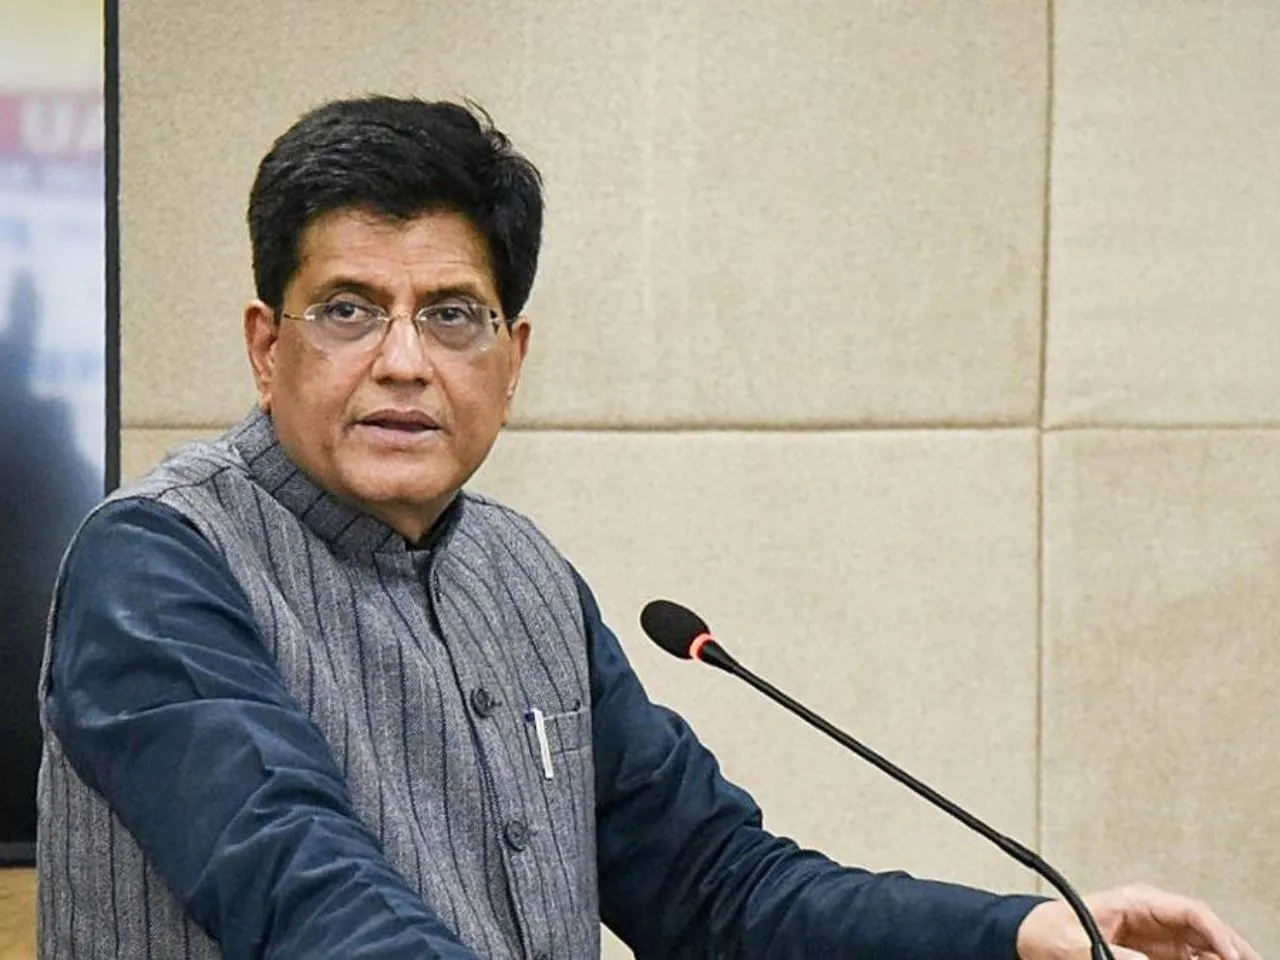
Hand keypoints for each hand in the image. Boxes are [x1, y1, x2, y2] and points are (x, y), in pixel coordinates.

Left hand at [1016, 884, 1260, 959]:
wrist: (1032, 937)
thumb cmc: (1049, 929)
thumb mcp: (1078, 941)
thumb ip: (1113, 952)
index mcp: (1136, 901)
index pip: (1191, 911)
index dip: (1217, 932)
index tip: (1231, 954)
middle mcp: (1152, 917)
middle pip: (1206, 929)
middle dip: (1232, 947)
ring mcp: (1155, 937)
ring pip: (1203, 948)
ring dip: (1223, 957)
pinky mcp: (1152, 955)